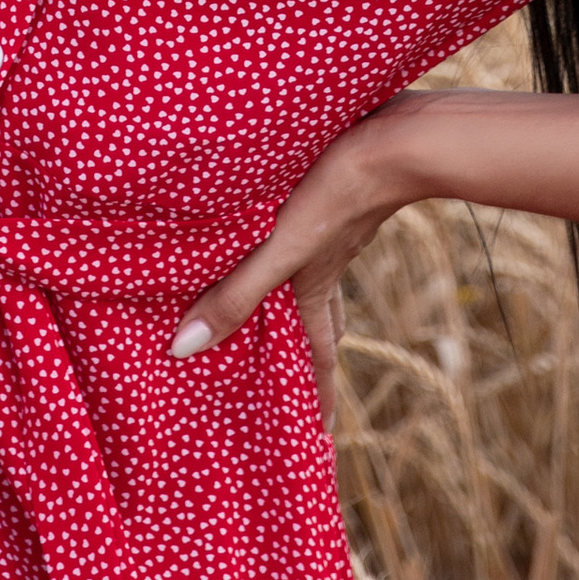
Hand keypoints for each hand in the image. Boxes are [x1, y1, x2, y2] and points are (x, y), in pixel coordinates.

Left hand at [169, 101, 430, 428]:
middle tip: (306, 384)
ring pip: (320, 282)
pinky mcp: (335, 200)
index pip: (318, 356)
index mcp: (314, 288)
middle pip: (323, 324)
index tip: (324, 436)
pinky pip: (317, 242)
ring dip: (309, 305)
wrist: (394, 143)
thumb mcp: (280, 248)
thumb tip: (184, 349)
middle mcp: (327, 267)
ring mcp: (336, 234)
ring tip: (293, 312)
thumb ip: (236, 294)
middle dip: (314, 358)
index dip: (319, 397)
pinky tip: (292, 227)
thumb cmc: (337, 195)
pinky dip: (305, 253)